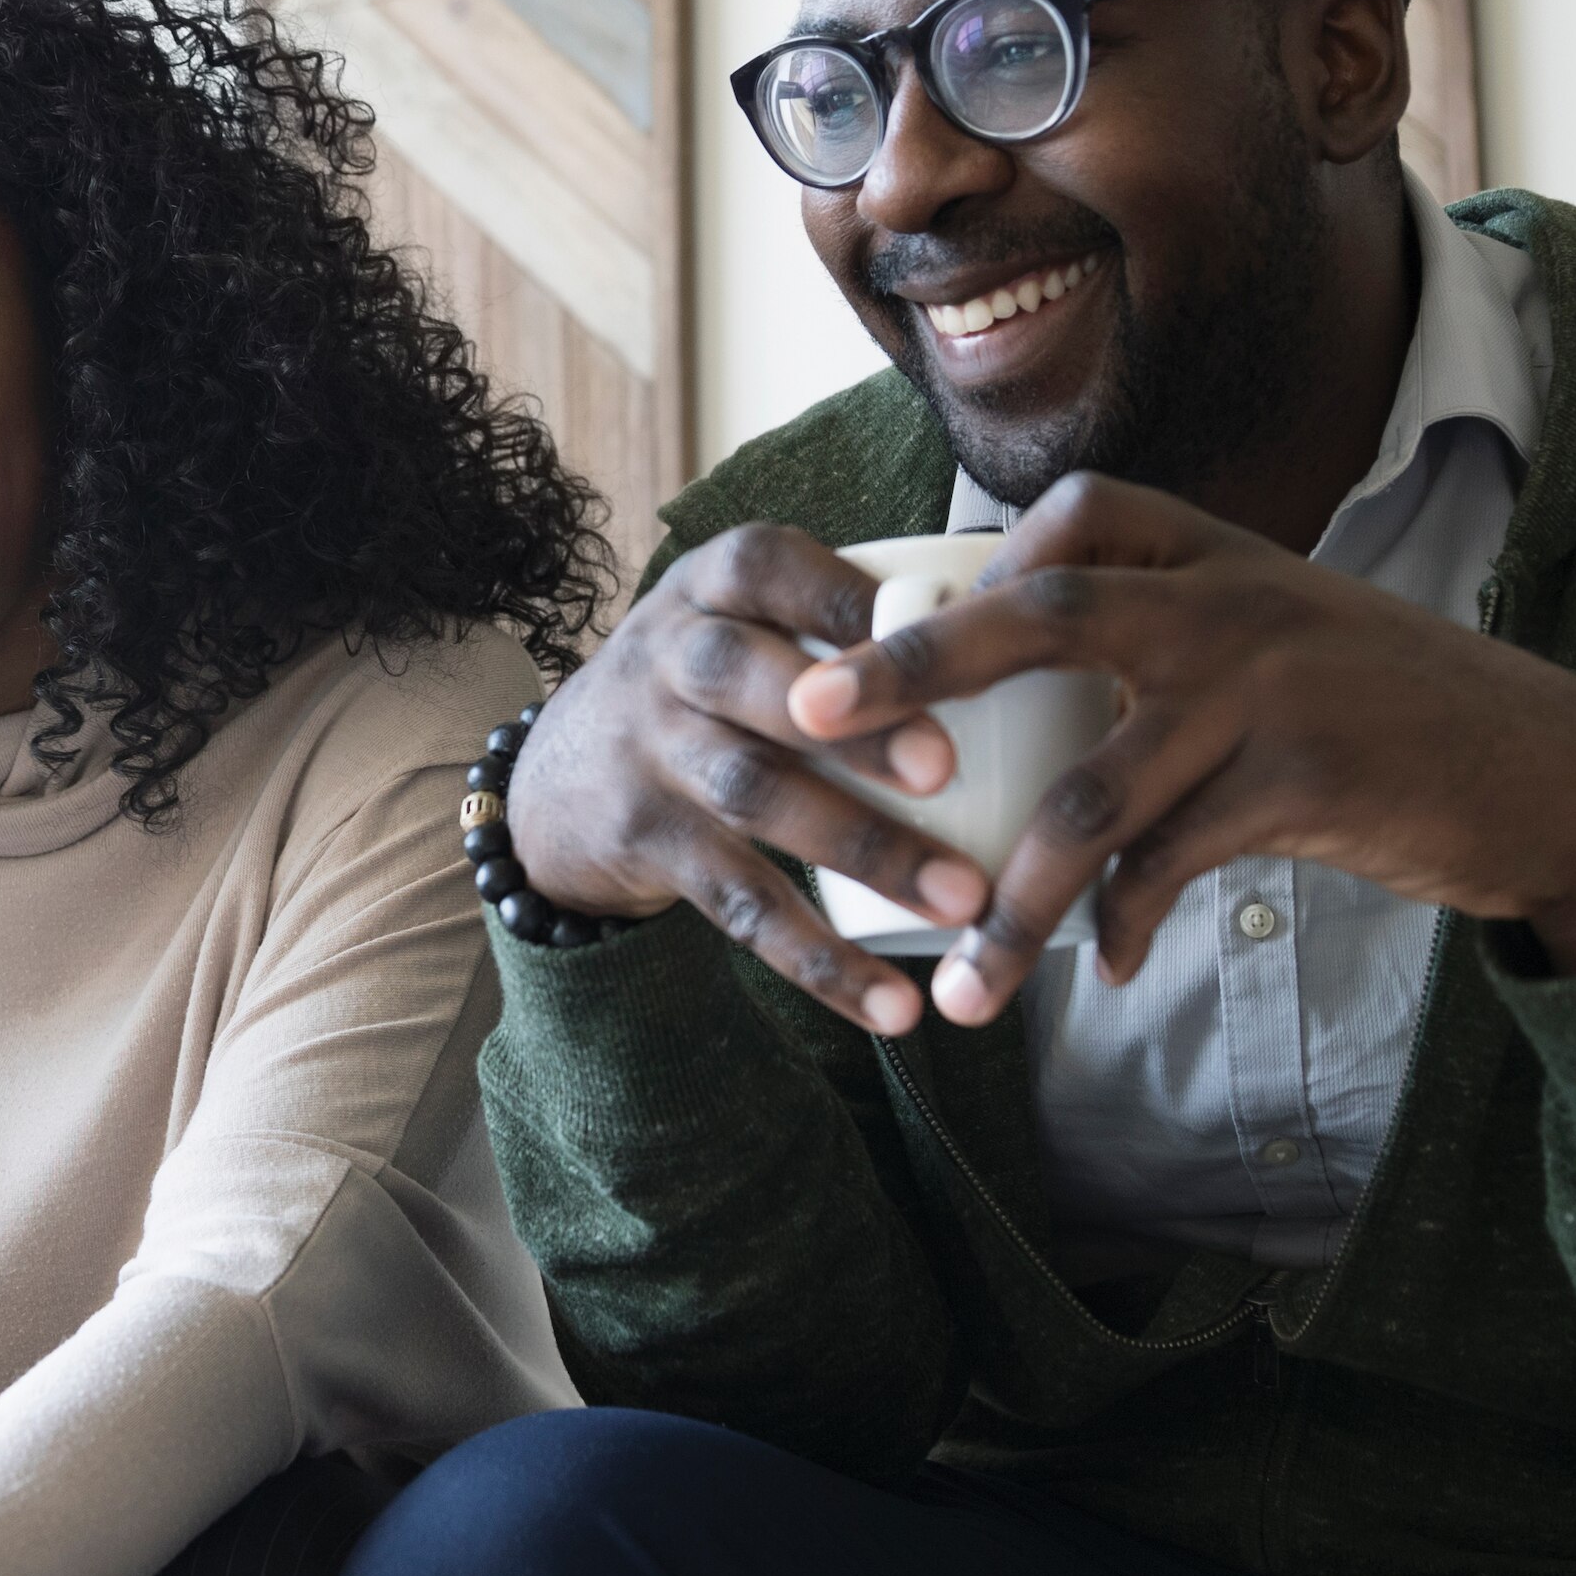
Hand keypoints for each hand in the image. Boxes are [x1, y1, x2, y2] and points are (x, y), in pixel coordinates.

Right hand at [502, 523, 1001, 1036]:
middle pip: (755, 683)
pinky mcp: (647, 844)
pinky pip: (740, 907)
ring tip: (960, 898)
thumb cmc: (709, 688)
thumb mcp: (744, 620)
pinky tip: (890, 1006)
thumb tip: (1020, 648)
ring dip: (865, 849)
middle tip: (948, 771)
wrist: (555, 780)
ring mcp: (651, 752)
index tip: (942, 633)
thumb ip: (843, 623)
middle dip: (855, 728)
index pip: (770, 569)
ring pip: (756, 796)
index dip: (847, 603)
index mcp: (711, 586)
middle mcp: (670, 657)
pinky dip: (820, 961)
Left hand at [779, 473, 1575, 1025]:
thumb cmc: (1393, 710)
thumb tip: (1028, 699)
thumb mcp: (1284, 635)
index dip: (970, 574)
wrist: (1546, 770)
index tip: (893, 639)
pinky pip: (1168, 867)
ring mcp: (1267, 690)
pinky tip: (1106, 968)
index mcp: (1219, 551)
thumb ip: (1171, 643)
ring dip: (1012, 905)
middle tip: (804, 718)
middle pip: (1040, 615)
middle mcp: (1233, 601)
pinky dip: (1123, 927)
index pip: (1068, 519)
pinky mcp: (1302, 784)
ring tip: (962, 987)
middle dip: (909, 668)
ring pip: (1090, 795)